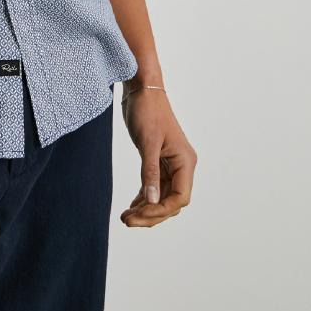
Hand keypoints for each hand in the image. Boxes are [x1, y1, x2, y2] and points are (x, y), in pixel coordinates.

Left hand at [119, 88, 196, 226]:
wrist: (142, 89)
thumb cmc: (147, 110)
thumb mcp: (147, 142)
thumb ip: (149, 172)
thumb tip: (150, 202)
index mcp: (185, 161)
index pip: (179, 198)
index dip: (160, 210)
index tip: (139, 215)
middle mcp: (181, 165)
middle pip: (170, 201)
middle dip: (150, 214)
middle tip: (126, 221)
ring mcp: (170, 164)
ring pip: (162, 196)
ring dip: (146, 208)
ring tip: (125, 217)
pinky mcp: (159, 160)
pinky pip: (155, 186)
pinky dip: (144, 197)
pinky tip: (132, 205)